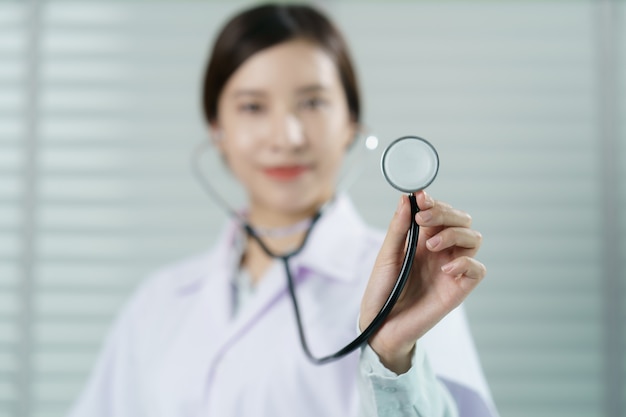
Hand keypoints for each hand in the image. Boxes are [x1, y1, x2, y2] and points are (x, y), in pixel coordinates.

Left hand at [359, 191, 485, 372]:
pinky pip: (477, 269)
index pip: (440, 212)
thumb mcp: (386, 256)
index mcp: (422, 240)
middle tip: (424, 219)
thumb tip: (406, 199)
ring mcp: (451, 268)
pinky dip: (465, 263)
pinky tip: (445, 269)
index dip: (434, 202)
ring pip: (473, 238)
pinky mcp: (458, 289)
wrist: (380, 326)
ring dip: (454, 235)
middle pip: (462, 220)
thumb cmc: (382, 291)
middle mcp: (441, 251)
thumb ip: (398, 228)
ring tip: (431, 246)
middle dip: (445, 213)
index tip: (422, 198)